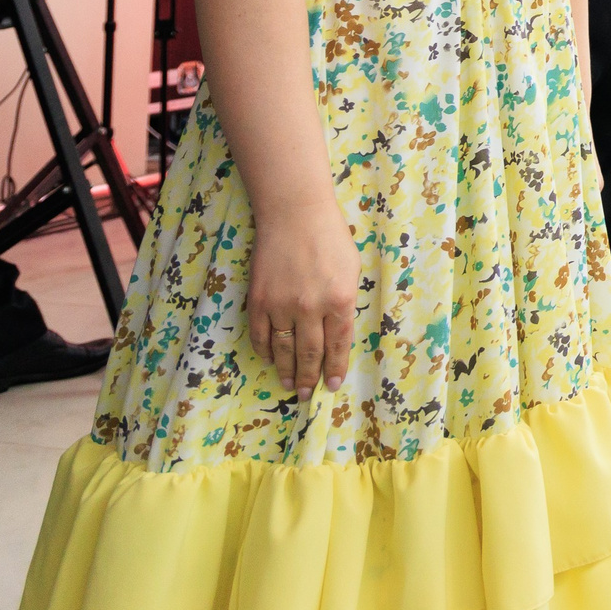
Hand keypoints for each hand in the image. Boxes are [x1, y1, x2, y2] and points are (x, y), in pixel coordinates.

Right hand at [248, 199, 358, 397]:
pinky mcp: (259, 300)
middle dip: (311, 377)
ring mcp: (282, 305)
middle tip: (308, 394)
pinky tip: (270, 360)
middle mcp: (312, 307)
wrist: (295, 215)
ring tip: (291, 385)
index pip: (338, 345)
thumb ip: (345, 302)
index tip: (331, 385)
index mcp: (340, 299)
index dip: (334, 368)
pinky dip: (264, 351)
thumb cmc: (330, 238)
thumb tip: (337, 333)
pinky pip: (260, 335)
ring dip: (288, 371)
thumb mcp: (351, 270)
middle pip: (310, 353)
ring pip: (283, 349)